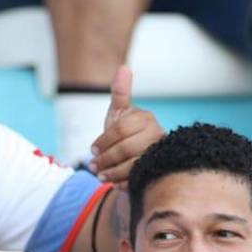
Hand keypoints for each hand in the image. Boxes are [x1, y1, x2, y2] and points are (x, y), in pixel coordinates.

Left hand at [89, 66, 162, 183]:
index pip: (121, 130)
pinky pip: (140, 178)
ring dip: (113, 173)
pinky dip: (125, 183)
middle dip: (106, 159)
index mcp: (146, 119)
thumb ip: (120, 93)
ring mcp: (159, 154)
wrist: (137, 154)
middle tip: (92, 166)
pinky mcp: (158, 171)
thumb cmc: (125, 131)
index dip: (104, 140)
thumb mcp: (119, 112)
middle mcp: (157, 135)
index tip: (92, 149)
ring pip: (134, 165)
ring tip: (100, 176)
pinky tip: (115, 185)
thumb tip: (123, 67)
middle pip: (126, 149)